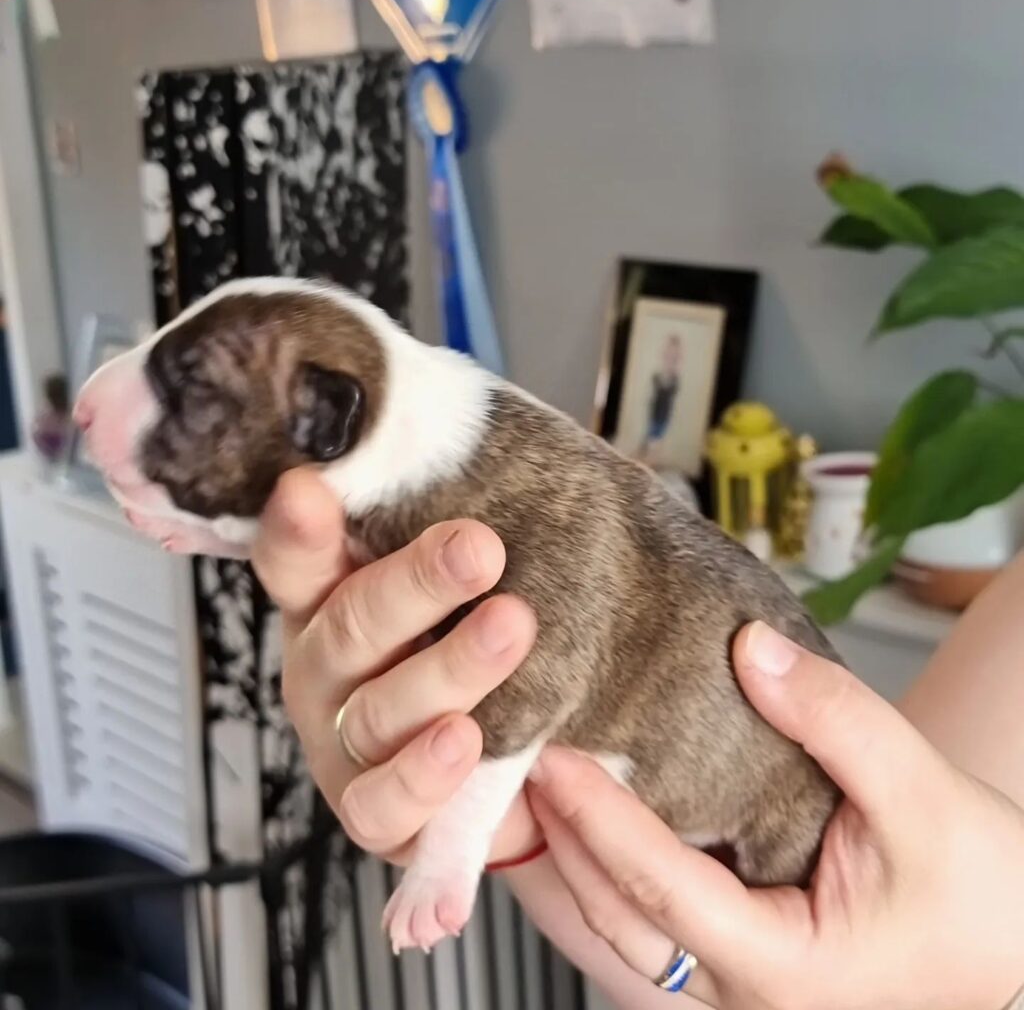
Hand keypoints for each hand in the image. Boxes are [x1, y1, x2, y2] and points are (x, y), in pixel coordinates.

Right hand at [252, 468, 538, 864]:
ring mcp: (340, 745)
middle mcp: (325, 670)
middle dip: (415, 583)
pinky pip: (384, 801)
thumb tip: (505, 465)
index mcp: (332, 602)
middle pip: (349, 624)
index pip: (297, 560)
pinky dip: (423, 772)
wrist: (512, 767)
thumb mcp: (467, 590)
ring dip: (448, 667)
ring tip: (510, 627)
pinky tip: (464, 737)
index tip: (308, 489)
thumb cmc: (474, 648)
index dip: (298, 529)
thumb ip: (457, 543)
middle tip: (478, 548)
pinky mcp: (371, 813)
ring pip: (378, 708)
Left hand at [528, 621, 1023, 1009]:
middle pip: (615, 920)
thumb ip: (835, 718)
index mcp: (785, 970)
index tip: (551, 757)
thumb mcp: (923, 791)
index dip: (600, 821)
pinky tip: (568, 820)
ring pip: (613, 933)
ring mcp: (727, 990)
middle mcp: (742, 997)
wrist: (1006, 933)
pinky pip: (638, 926)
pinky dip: (596, 873)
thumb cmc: (977, 884)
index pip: (663, 891)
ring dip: (561, 862)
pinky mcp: (725, 965)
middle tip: (503, 765)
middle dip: (554, 842)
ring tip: (514, 789)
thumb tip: (752, 649)